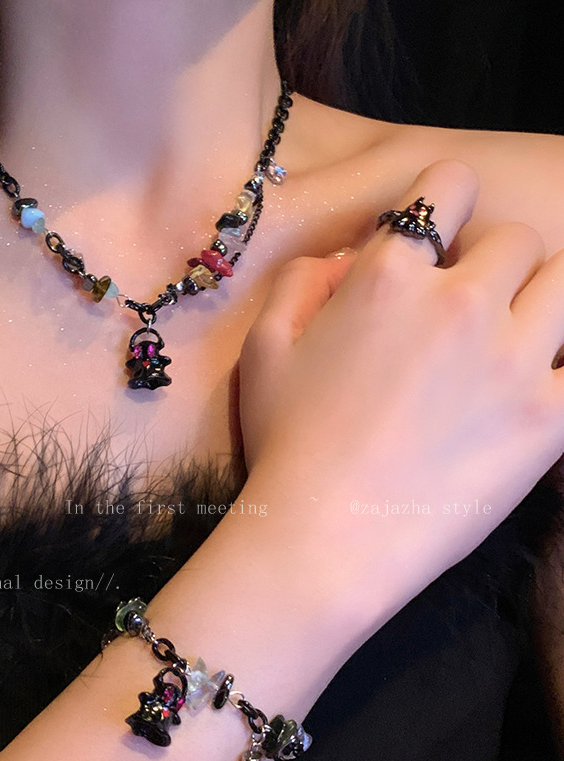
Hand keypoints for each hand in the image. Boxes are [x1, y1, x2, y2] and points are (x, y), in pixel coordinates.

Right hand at [239, 159, 563, 594]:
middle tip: (466, 307)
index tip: (437, 235)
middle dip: (492, 262)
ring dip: (542, 299)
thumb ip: (301, 280)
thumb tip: (348, 255)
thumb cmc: (284, 442)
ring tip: (512, 339)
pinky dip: (562, 368)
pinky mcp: (548, 419)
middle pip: (516, 239)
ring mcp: (513, 360)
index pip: (449, 185)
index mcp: (388, 278)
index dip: (445, 201)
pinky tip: (534, 386)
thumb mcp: (263, 349)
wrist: (325, 537)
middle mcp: (459, 303)